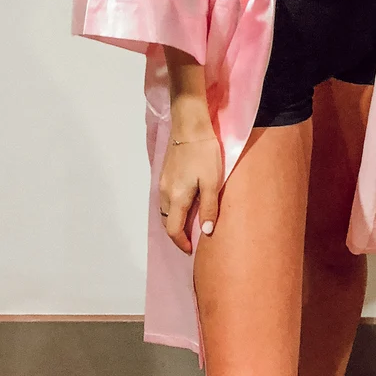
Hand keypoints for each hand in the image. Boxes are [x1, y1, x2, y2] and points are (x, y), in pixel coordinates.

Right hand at [158, 113, 221, 254]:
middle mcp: (165, 192)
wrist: (189, 126)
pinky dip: (172, 206)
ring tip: (189, 222)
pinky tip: (184, 202)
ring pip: (164, 209)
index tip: (190, 249)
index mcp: (177, 198)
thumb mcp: (212, 182)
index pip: (173, 229)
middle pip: (166, 221)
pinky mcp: (164, 172)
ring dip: (174, 219)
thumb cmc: (204, 153)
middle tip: (191, 238)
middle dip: (176, 233)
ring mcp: (162, 182)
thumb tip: (206, 232)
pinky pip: (165, 197)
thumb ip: (209, 208)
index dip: (181, 242)